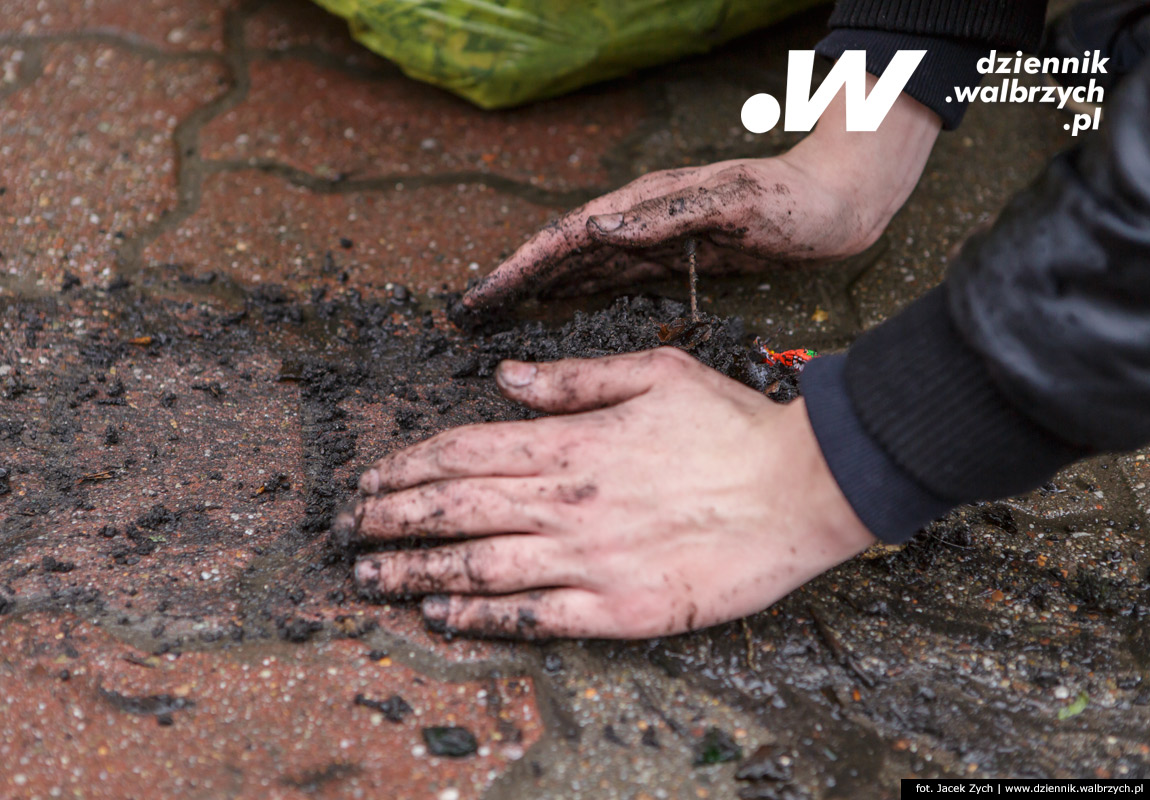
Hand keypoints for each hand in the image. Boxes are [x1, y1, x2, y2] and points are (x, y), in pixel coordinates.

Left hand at [332, 349, 875, 638]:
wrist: (802, 490)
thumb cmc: (733, 426)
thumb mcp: (653, 372)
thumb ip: (570, 379)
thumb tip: (503, 377)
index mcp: (570, 444)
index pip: (462, 452)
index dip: (407, 464)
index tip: (372, 475)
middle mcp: (564, 502)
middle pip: (452, 509)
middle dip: (390, 516)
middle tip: (348, 525)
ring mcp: (585, 560)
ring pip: (475, 565)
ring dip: (411, 569)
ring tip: (366, 573)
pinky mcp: (615, 610)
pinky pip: (528, 617)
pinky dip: (477, 615)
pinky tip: (438, 613)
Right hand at [453, 77, 939, 323]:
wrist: (841, 203)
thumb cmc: (793, 200)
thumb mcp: (734, 202)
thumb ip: (667, 214)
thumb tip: (599, 229)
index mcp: (647, 204)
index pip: (568, 237)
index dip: (522, 266)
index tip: (484, 293)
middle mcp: (642, 220)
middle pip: (563, 253)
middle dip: (515, 280)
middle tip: (471, 312)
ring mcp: (656, 238)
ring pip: (582, 266)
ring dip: (539, 287)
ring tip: (498, 312)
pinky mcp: (675, 256)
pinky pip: (613, 276)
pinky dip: (579, 291)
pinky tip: (560, 305)